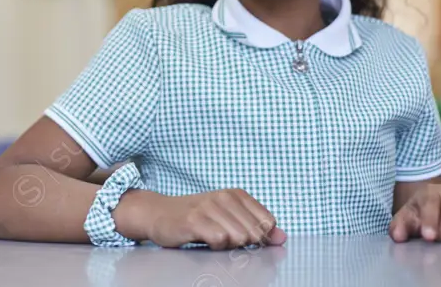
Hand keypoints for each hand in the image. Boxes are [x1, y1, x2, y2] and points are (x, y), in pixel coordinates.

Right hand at [119, 188, 286, 249]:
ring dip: (227, 245)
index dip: (259, 236)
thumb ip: (257, 227)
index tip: (242, 236)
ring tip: (212, 238)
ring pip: (238, 237)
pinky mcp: (194, 219)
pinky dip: (214, 246)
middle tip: (223, 238)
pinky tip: (203, 240)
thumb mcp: (229, 218)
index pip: (268, 222)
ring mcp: (209, 206)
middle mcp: (224, 196)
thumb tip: (282, 238)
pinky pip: (219, 240)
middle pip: (254, 233)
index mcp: (236, 194)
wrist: (158, 213)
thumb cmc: (196, 217)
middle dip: (243, 243)